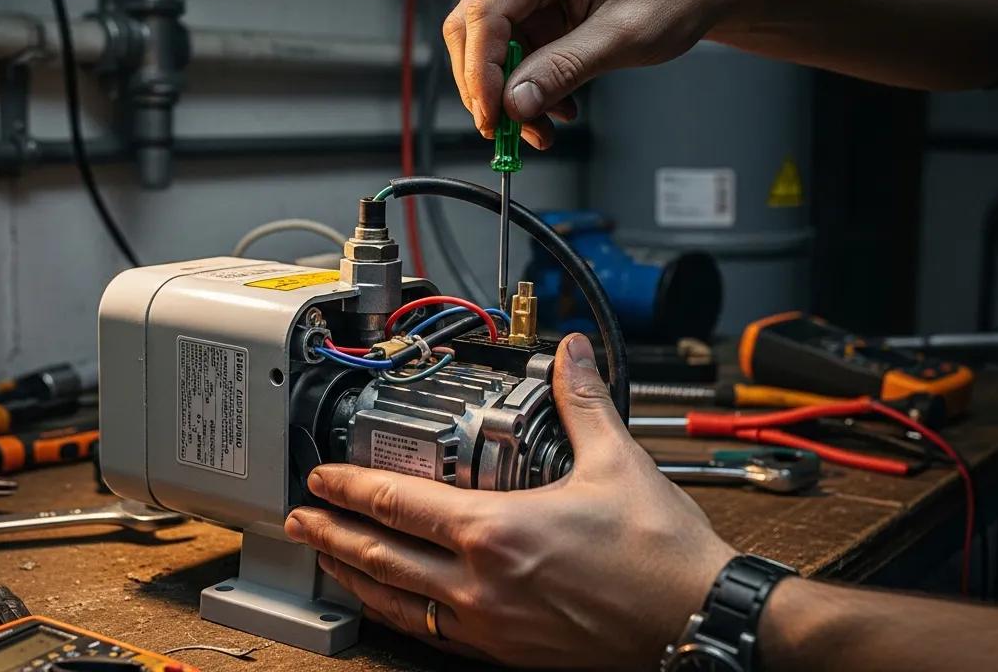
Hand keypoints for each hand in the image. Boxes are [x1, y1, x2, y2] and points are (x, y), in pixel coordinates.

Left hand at [284, 333, 738, 668]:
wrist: (696, 621)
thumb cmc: (660, 556)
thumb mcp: (617, 463)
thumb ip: (581, 402)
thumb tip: (571, 355)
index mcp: (497, 532)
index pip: (398, 504)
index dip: (351, 486)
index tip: (323, 474)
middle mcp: (480, 584)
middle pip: (380, 557)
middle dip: (332, 532)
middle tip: (301, 515)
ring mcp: (489, 625)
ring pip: (396, 603)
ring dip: (353, 576)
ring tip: (327, 559)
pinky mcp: (507, 652)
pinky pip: (431, 634)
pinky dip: (397, 613)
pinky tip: (392, 606)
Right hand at [445, 0, 753, 148]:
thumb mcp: (622, 38)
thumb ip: (563, 70)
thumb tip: (515, 102)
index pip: (487, 12)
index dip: (480, 71)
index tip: (492, 114)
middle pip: (475, 26)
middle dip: (488, 85)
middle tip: (505, 129)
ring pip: (490, 42)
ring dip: (510, 89)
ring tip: (541, 124)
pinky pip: (516, 45)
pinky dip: (528, 81)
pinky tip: (555, 103)